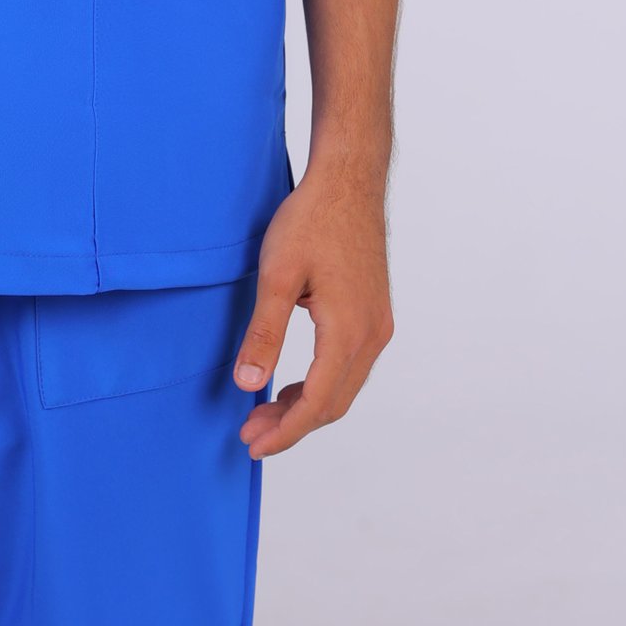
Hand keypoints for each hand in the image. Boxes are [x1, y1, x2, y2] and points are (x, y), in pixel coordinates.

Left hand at [232, 160, 395, 457]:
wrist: (349, 180)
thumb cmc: (311, 220)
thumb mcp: (277, 274)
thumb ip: (264, 332)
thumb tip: (247, 384)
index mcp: (349, 331)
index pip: (318, 404)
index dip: (285, 432)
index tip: (252, 444)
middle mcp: (372, 335)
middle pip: (334, 403)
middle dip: (292, 425)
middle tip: (250, 432)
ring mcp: (378, 325)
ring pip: (344, 387)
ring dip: (307, 407)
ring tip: (266, 412)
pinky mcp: (375, 313)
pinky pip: (350, 366)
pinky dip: (322, 384)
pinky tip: (293, 383)